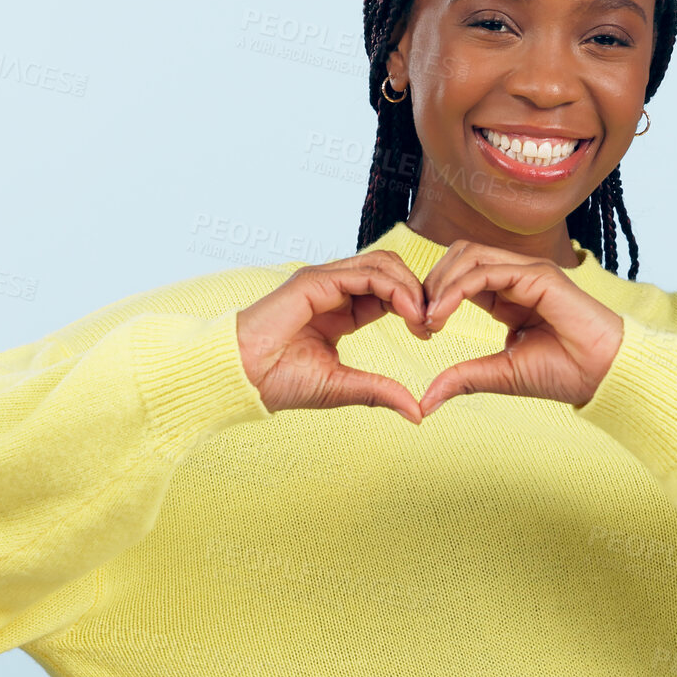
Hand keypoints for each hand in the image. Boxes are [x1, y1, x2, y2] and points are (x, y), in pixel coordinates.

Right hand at [237, 249, 433, 423]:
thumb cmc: (280, 382)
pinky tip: (408, 313)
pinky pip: (366, 272)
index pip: (387, 290)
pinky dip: (394, 288)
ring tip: (423, 318)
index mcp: (339, 309)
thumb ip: (379, 391)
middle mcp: (332, 288)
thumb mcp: (342, 387)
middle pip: (390, 269)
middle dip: (419, 291)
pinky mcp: (314, 281)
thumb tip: (418, 412)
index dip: (414, 305)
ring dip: (411, 287)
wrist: (243, 379)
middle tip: (433, 323)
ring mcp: (323, 280)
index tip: (430, 331)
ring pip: (383, 264)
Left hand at [415, 240, 624, 418]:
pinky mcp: (538, 275)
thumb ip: (463, 378)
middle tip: (420, 319)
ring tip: (430, 317)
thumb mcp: (500, 374)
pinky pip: (485, 270)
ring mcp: (527, 271)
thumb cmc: (563, 372)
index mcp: (508, 294)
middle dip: (432, 283)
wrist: (603, 376)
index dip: (435, 295)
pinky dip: (457, 288)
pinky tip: (443, 314)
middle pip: (459, 256)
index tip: (422, 328)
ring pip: (469, 255)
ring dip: (441, 283)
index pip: (461, 275)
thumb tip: (425, 401)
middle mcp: (516, 276)